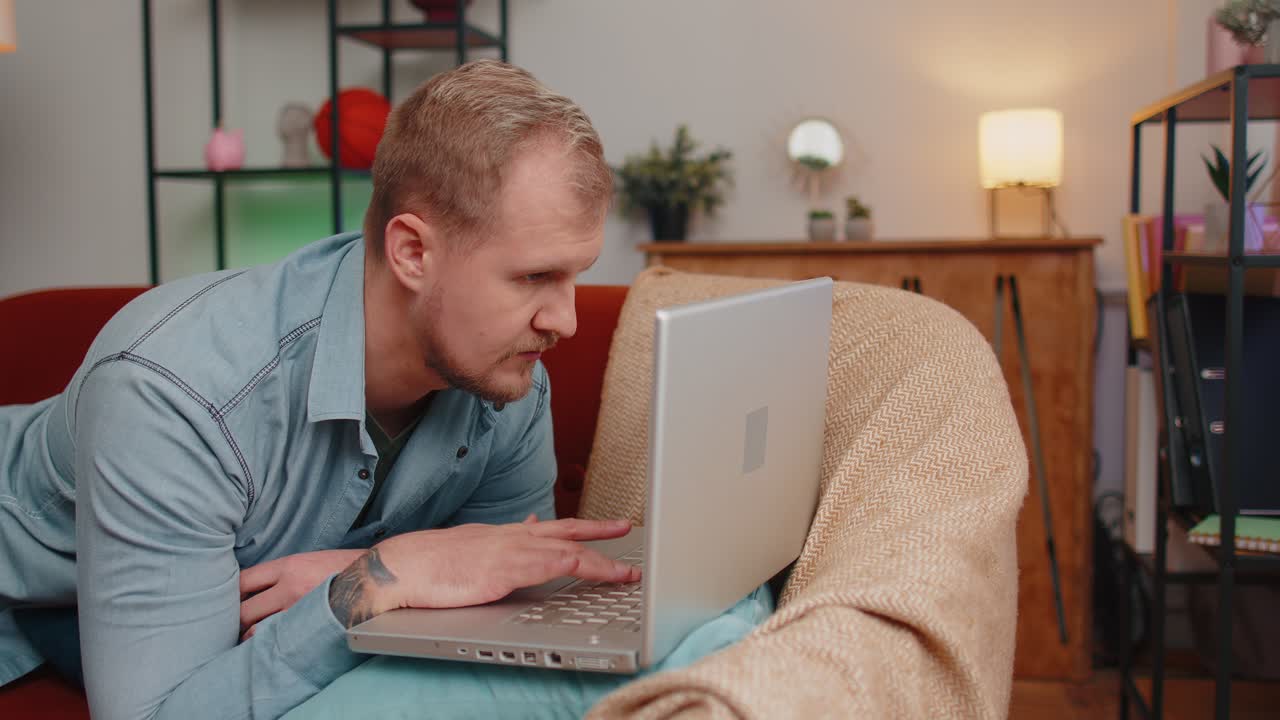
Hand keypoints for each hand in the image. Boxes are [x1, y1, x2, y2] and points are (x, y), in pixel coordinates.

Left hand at [239, 549, 364, 639]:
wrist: (375, 577)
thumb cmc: (341, 568)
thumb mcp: (308, 560)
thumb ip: (281, 573)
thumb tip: (255, 588)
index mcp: (288, 566)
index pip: (244, 580)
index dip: (231, 594)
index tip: (228, 602)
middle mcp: (289, 587)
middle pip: (245, 610)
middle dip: (236, 621)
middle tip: (235, 626)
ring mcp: (300, 610)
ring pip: (258, 631)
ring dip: (251, 637)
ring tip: (250, 639)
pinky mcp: (311, 627)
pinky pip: (279, 641)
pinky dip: (271, 645)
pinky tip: (270, 646)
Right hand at [327, 517, 639, 628]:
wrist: (400, 565)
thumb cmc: (430, 561)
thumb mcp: (473, 544)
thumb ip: (502, 539)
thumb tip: (527, 524)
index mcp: (505, 534)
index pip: (554, 527)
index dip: (588, 528)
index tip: (614, 526)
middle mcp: (511, 539)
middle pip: (567, 533)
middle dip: (602, 535)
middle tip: (630, 533)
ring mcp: (506, 553)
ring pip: (563, 552)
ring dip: (598, 562)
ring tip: (625, 573)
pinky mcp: (497, 572)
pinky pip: (540, 566)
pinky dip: (566, 565)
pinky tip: (584, 567)